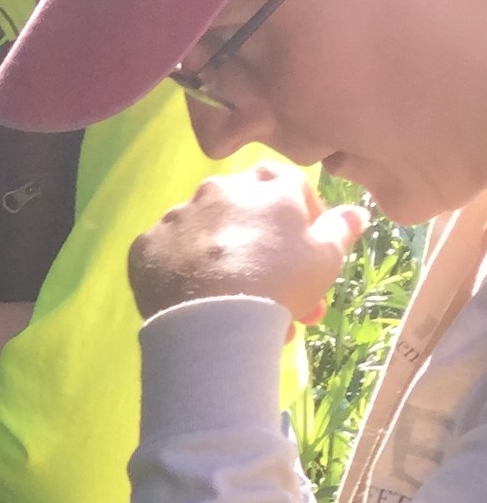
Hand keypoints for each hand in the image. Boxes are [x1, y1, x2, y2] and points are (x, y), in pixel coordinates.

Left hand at [129, 165, 369, 322]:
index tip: (306, 248)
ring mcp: (176, 215)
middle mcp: (216, 189)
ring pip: (208, 236)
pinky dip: (186, 273)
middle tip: (279, 294)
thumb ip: (340, 228)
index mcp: (264, 186)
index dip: (301, 214)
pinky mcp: (146, 244)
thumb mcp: (326, 257)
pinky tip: (199, 302)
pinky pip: (171, 255)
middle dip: (266, 250)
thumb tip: (357, 211)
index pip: (287, 183)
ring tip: (240, 310)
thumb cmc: (282, 282)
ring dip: (226, 262)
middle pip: (246, 214)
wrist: (214, 319)